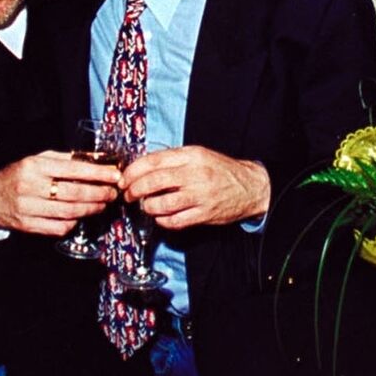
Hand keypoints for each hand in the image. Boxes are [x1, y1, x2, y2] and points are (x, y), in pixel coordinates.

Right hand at [0, 150, 120, 234]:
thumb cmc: (21, 175)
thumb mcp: (40, 159)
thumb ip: (68, 159)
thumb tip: (99, 159)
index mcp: (35, 166)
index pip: (73, 169)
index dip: (97, 173)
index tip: (114, 175)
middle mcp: (31, 187)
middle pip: (73, 193)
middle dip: (98, 193)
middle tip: (112, 193)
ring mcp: (28, 208)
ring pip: (69, 212)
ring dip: (91, 209)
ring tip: (102, 204)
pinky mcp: (28, 225)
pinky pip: (58, 227)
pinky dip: (74, 222)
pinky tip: (81, 216)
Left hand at [119, 145, 270, 229]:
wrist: (250, 186)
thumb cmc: (220, 170)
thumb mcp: (198, 154)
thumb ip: (172, 159)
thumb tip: (141, 167)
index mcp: (191, 155)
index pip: (153, 161)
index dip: (133, 171)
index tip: (124, 178)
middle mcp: (194, 174)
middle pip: (153, 182)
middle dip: (134, 190)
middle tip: (129, 195)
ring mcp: (199, 196)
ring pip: (161, 204)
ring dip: (147, 207)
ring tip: (147, 206)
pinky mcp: (203, 214)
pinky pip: (174, 221)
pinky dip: (162, 220)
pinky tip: (162, 216)